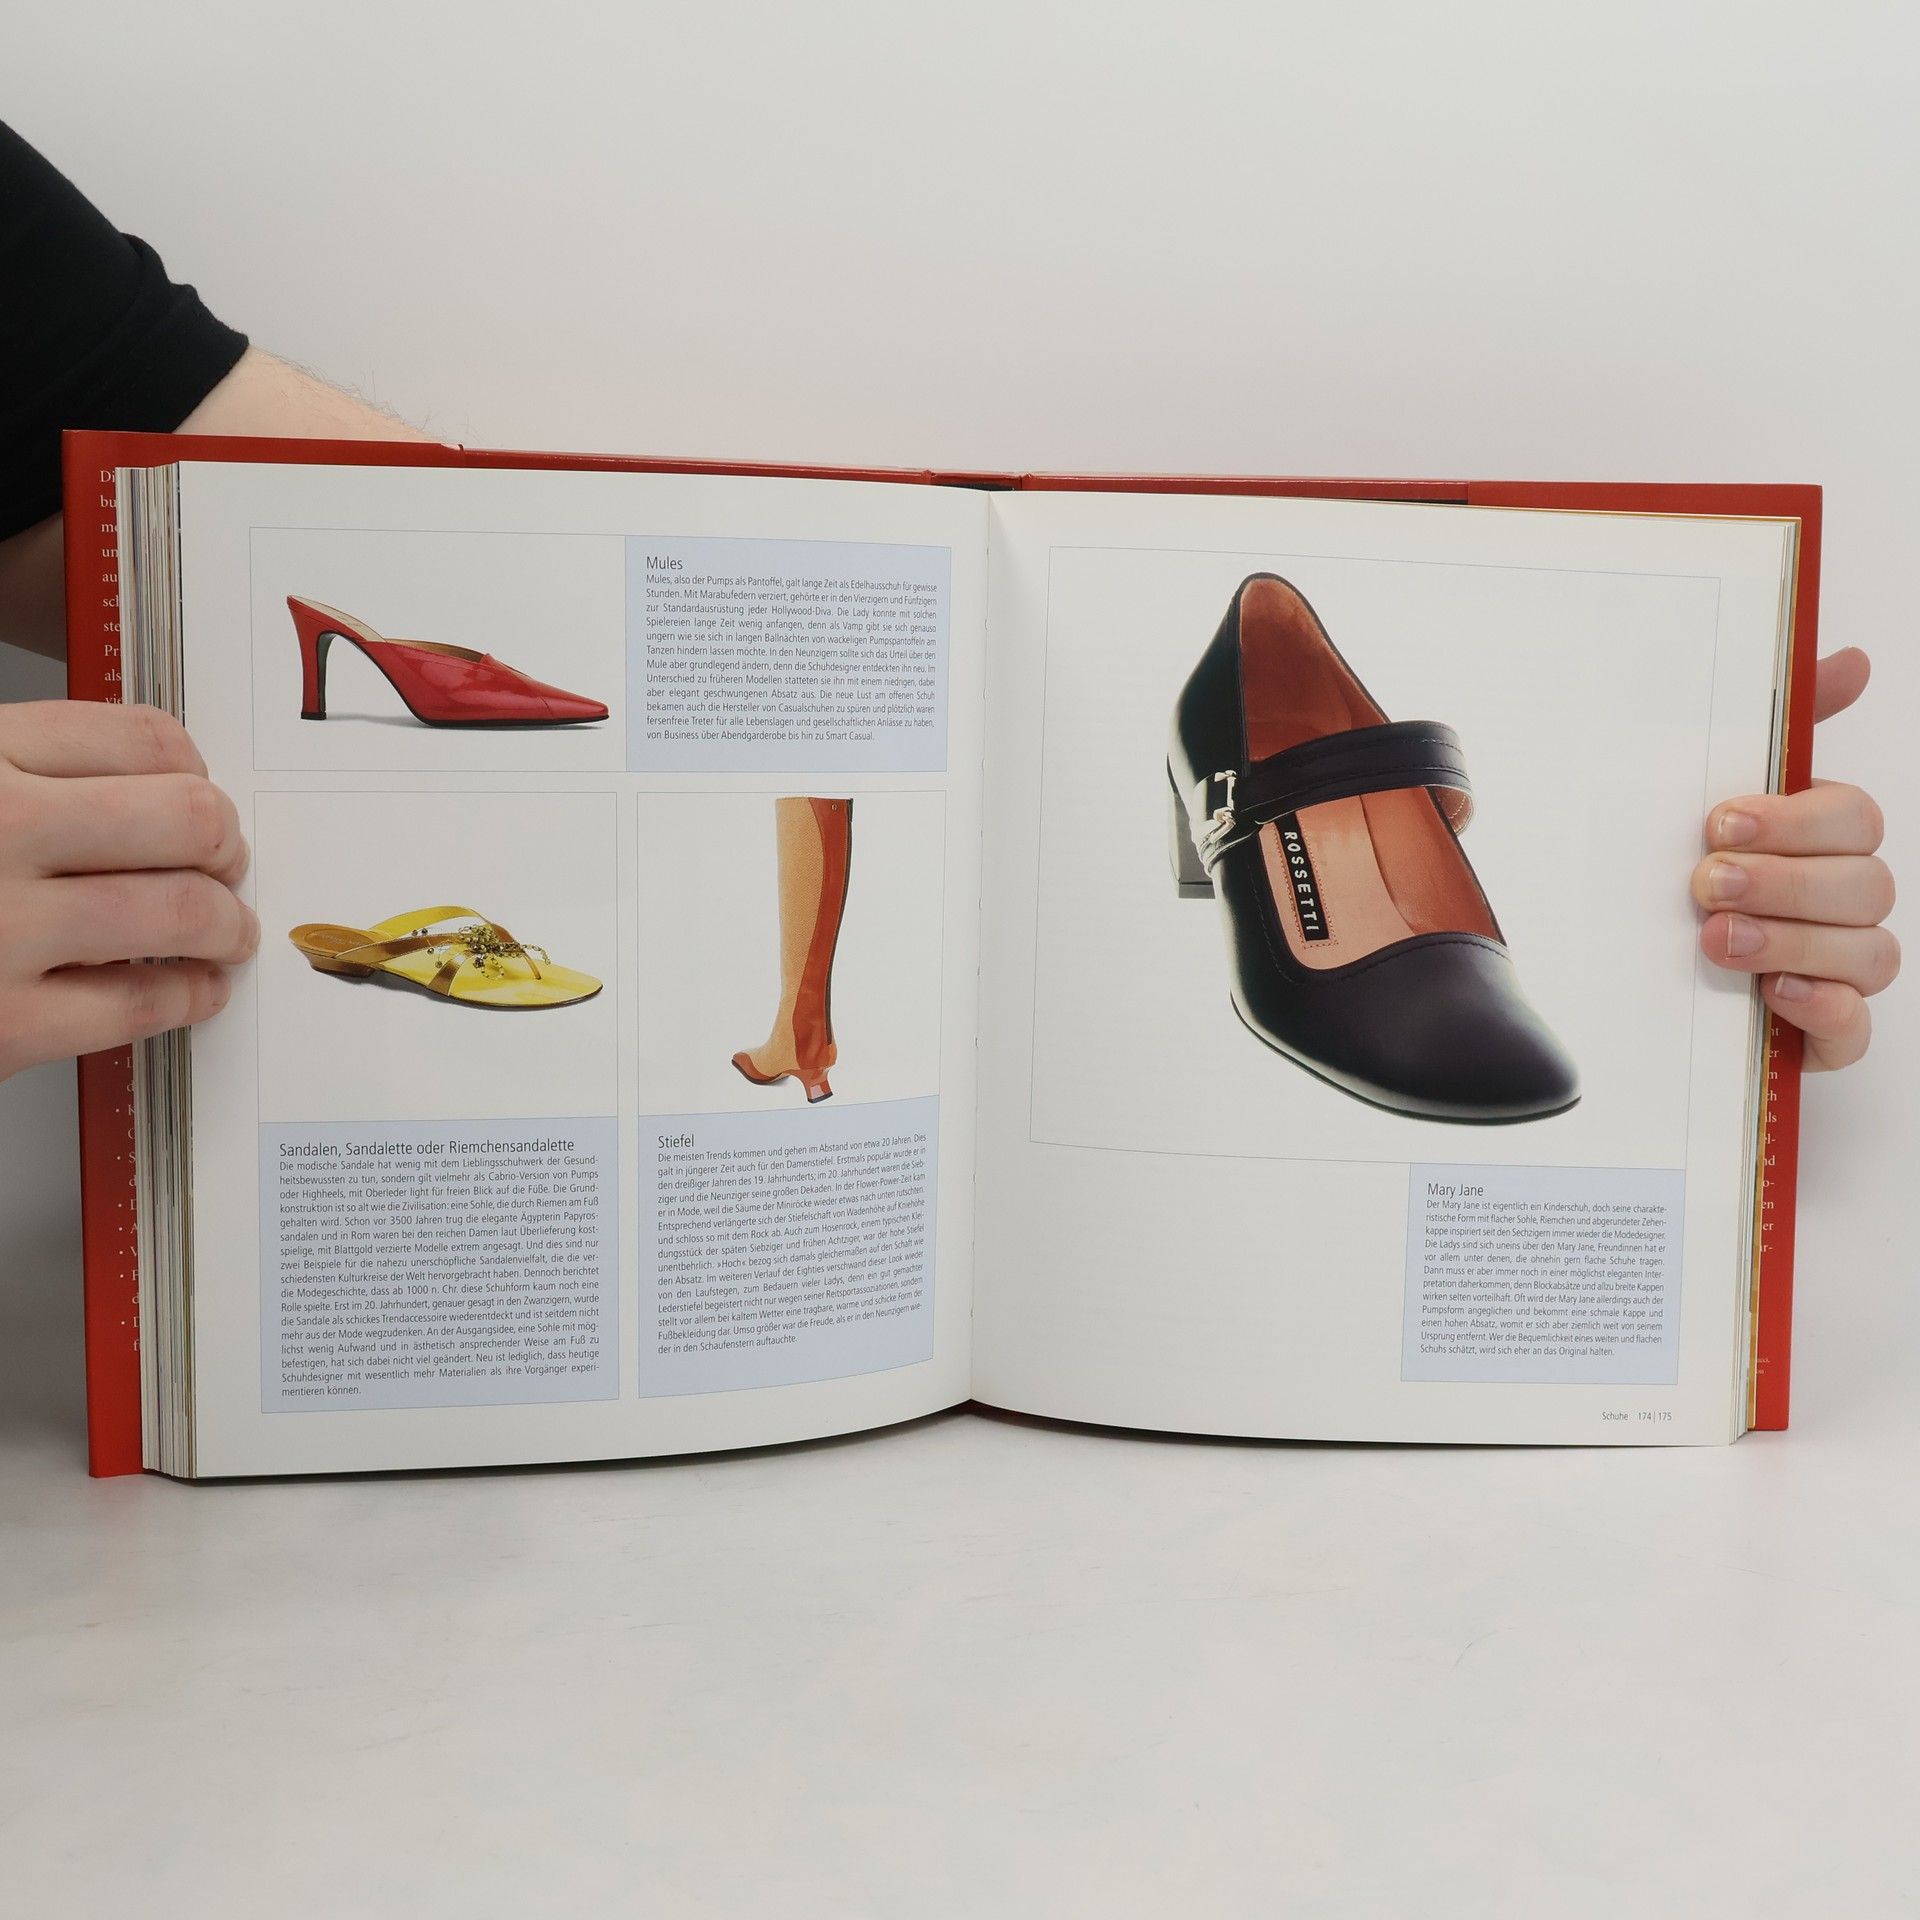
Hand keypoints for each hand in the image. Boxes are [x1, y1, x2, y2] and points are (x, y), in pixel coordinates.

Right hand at [0, 702, 257, 1082]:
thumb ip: (21, 774)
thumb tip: (150, 784)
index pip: (141, 738)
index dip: (195, 772)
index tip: (200, 795)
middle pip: (185, 818)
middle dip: (224, 845)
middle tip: (227, 864)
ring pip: (181, 911)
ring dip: (224, 925)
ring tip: (224, 933)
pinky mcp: (1, 1025)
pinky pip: (140, 1003)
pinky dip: (187, 996)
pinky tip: (191, 989)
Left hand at [1694, 648, 1897, 1069]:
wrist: (1608, 980)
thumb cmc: (1663, 881)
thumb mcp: (1685, 798)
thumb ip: (1765, 732)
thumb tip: (1851, 661)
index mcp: (1812, 841)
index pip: (1852, 815)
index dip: (1796, 817)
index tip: (1719, 822)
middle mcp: (1836, 901)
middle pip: (1866, 881)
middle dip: (1785, 880)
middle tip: (1706, 883)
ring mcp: (1836, 968)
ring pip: (1868, 949)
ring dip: (1792, 939)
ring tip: (1716, 939)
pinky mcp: (1822, 1032)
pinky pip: (1855, 1024)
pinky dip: (1822, 1006)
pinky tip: (1774, 991)